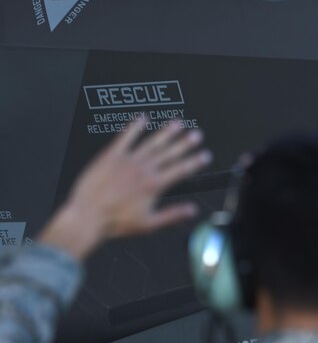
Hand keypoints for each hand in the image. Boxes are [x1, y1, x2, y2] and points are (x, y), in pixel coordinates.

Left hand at [38, 118, 211, 259]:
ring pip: (152, 142)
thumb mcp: (148, 224)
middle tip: (197, 134)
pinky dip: (135, 126)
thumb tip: (191, 210)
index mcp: (154, 185)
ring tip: (178, 123)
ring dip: (166, 132)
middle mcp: (144, 169)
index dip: (195, 162)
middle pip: (169, 153)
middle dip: (185, 143)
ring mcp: (128, 160)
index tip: (205, 155)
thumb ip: (172, 214)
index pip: (180, 170)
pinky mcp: (112, 156)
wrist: (88, 216)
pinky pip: (125, 137)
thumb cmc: (115, 222)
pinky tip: (143, 118)